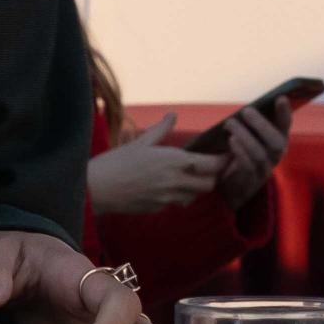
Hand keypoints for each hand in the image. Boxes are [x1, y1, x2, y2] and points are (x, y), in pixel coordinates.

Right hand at [87, 110, 229, 212]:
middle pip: (209, 184)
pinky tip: (165, 186)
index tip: (226, 155)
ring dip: (194, 187)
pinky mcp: (158, 209)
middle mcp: (175, 181)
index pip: (212, 165)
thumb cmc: (116, 162)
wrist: (97, 189)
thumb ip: (161, 130)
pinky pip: (175, 203)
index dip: (223, 161)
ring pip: (194, 196)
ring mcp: (168, 198)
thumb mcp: (141, 142)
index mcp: (174, 161)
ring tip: (186, 176)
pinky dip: (176, 195)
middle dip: (211, 177)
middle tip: (208, 167)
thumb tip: (172, 115)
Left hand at [212, 100, 293, 212]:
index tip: (280, 98)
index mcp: (278, 140)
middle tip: (246, 111)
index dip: (285, 113)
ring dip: (244, 135)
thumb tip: (245, 109)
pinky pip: (248, 165)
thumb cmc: (242, 154)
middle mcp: (276, 156)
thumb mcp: (250, 137)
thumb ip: (251, 125)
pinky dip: (239, 151)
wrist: (234, 187)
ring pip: (260, 153)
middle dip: (261, 124)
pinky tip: (231, 140)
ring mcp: (265, 169)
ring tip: (230, 123)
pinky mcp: (252, 180)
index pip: (285, 126)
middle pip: (276, 142)